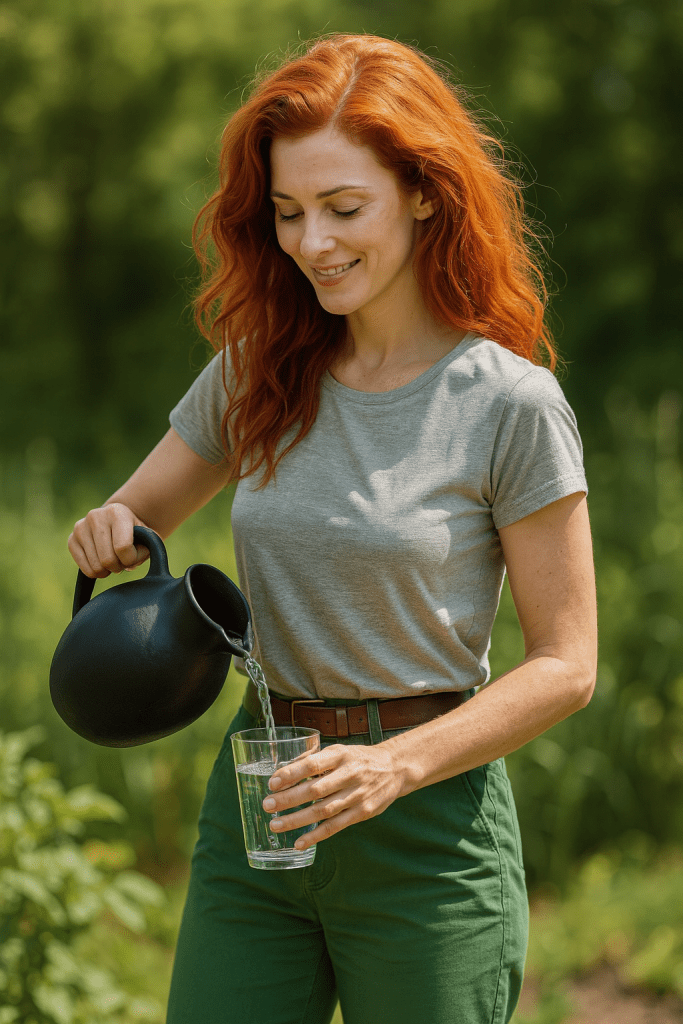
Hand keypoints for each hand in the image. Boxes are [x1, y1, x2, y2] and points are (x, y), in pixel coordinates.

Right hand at [68, 503, 150, 578]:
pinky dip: (96, 572)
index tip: (134, 555)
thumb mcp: (148, 538)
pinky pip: (85, 569)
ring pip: (96, 566)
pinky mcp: (71, 539)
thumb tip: (129, 564)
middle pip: (108, 559)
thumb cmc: (136, 533)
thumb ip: (147, 550)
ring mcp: (81, 527)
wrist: (118, 522)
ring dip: (108, 570)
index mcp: (117, 512)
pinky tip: (101, 563)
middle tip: (122, 560)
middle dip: (119, 566)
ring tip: (113, 559)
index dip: (132, 559)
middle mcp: (96, 516)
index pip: (123, 548)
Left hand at [262, 742, 405, 849]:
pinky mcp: (362, 813)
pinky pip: (335, 827)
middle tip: (267, 805)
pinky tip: (299, 842)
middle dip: (288, 799)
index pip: (312, 764)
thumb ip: (315, 760)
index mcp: (340, 755)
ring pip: (322, 811)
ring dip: (297, 820)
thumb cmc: (358, 759)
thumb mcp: (339, 751)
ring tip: (275, 825)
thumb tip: (284, 772)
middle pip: (315, 790)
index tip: (272, 782)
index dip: (291, 774)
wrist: (395, 768)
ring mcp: (357, 795)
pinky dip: (316, 836)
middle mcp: (349, 774)